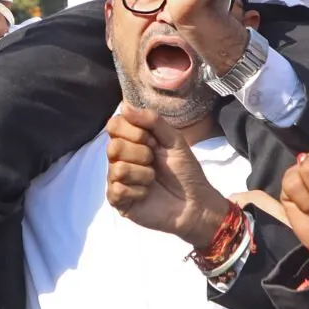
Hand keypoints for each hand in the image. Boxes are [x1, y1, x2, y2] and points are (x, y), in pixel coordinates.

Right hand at [106, 102, 233, 245]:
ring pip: (118, 169)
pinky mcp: (119, 201)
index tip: (153, 141)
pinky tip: (147, 194)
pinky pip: (118, 190)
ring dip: (143, 174)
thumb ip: (152, 120)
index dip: (133, 132)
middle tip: (155, 162)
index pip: (113, 125)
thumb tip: (124, 105)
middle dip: (141, 154)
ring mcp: (117, 180)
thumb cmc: (184, 170)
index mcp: (130, 141)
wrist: (195, 202)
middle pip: (113, 147)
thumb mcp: (173, 139)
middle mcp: (119, 159)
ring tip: (154, 180)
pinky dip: (139, 191)